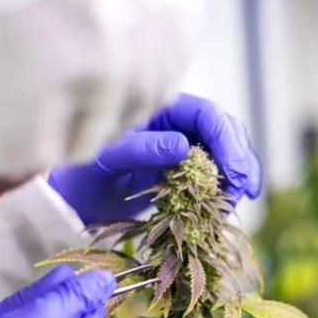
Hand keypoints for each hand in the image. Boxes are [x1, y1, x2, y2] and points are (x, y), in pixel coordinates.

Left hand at [48, 93, 261, 223]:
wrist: (75, 202)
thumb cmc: (82, 175)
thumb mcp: (104, 161)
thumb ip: (138, 149)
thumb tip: (183, 146)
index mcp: (160, 110)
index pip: (206, 115)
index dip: (226, 141)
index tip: (233, 173)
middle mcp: (177, 124)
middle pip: (225, 131)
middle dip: (239, 158)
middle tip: (243, 189)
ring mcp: (184, 147)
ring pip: (226, 152)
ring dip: (239, 174)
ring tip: (240, 200)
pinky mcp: (186, 172)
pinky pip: (216, 175)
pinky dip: (227, 190)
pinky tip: (230, 207)